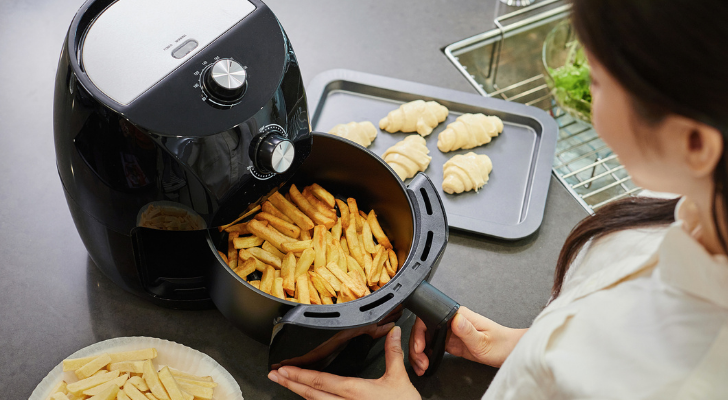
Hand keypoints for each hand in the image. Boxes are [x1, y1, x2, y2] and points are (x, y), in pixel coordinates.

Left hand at [268, 326, 420, 399]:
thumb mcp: (399, 379)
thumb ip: (393, 354)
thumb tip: (393, 333)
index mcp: (355, 391)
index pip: (320, 381)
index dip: (299, 375)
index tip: (284, 369)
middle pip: (311, 394)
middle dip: (291, 384)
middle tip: (274, 375)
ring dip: (300, 394)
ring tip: (285, 385)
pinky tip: (309, 398)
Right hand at [408, 307, 526, 375]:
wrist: (510, 352)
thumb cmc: (501, 343)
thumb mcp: (483, 340)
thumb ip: (467, 330)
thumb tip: (454, 319)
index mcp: (458, 315)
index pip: (428, 317)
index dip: (419, 332)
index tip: (420, 347)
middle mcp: (452, 321)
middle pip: (423, 329)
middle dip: (416, 346)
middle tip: (420, 361)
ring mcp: (450, 332)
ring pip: (426, 339)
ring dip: (420, 352)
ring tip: (422, 366)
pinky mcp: (451, 342)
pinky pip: (433, 347)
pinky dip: (427, 356)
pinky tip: (427, 364)